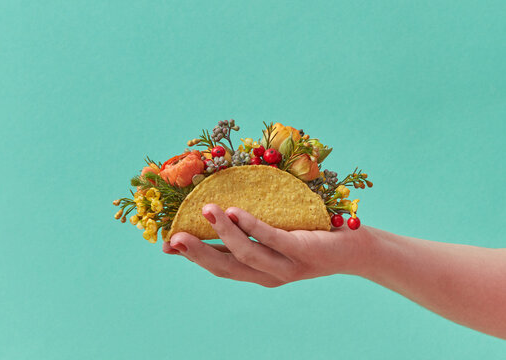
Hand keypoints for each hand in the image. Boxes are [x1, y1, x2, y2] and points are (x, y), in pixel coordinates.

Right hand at [162, 204, 370, 286]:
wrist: (355, 247)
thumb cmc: (310, 233)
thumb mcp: (273, 232)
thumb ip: (246, 228)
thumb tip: (216, 210)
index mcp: (257, 270)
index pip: (218, 266)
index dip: (191, 257)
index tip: (166, 245)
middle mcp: (268, 274)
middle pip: (225, 267)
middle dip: (198, 253)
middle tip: (174, 236)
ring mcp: (286, 266)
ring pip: (247, 255)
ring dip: (223, 233)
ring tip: (206, 210)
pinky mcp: (303, 252)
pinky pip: (273, 239)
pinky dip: (252, 226)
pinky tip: (235, 211)